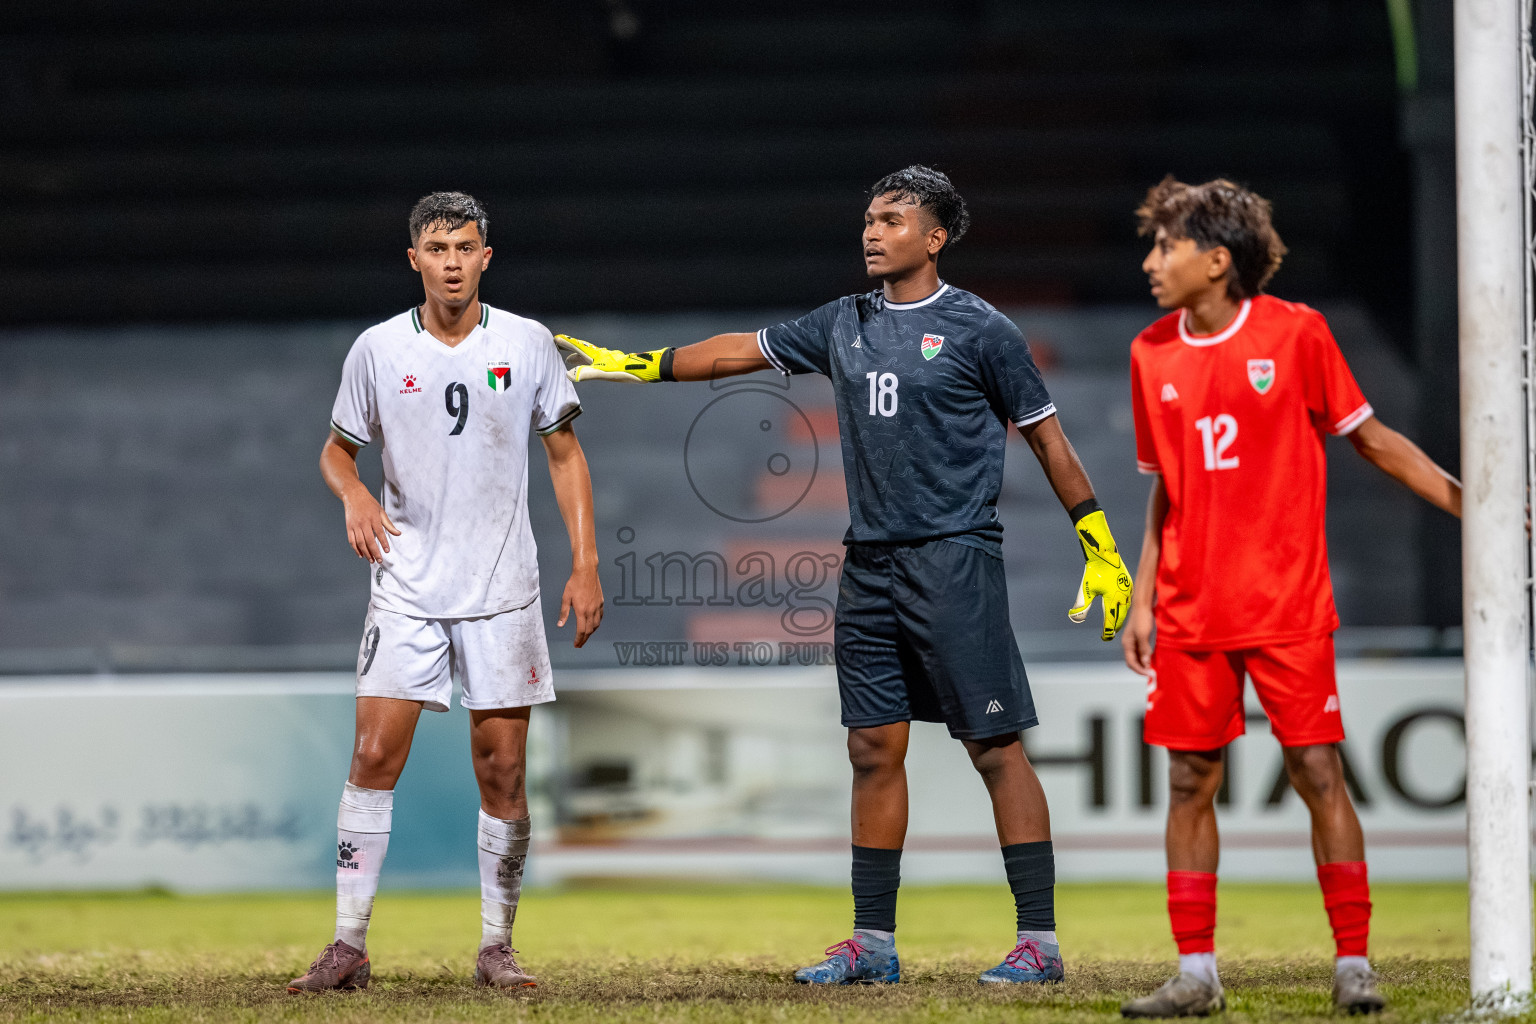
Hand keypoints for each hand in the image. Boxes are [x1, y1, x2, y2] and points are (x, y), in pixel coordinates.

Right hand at [342, 485, 399, 562]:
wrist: (353, 495)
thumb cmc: (369, 503)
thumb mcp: (381, 511)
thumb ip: (389, 524)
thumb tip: (398, 533)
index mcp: (373, 518)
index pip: (380, 533)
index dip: (383, 543)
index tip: (387, 551)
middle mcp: (363, 522)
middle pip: (369, 540)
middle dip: (374, 552)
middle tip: (379, 560)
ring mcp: (355, 525)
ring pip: (360, 542)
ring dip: (366, 553)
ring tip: (371, 560)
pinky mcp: (348, 527)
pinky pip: (351, 541)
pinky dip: (356, 549)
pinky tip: (361, 555)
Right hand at [555, 334, 666, 382]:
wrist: (644, 369)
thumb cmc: (624, 371)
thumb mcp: (603, 374)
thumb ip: (586, 374)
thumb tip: (569, 375)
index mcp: (595, 355)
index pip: (577, 346)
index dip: (566, 343)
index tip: (555, 339)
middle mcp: (600, 355)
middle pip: (581, 349)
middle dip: (569, 348)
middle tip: (558, 346)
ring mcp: (606, 359)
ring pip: (588, 356)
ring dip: (578, 356)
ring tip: (569, 360)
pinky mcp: (612, 364)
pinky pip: (596, 362)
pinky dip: (588, 363)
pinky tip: (591, 366)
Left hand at [558, 566, 603, 646]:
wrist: (586, 573)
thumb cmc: (575, 583)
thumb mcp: (565, 598)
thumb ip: (564, 613)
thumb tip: (560, 624)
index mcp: (582, 611)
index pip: (581, 630)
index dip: (578, 639)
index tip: (576, 644)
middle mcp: (591, 611)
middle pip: (589, 630)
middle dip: (584, 639)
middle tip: (580, 644)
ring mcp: (597, 607)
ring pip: (596, 625)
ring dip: (591, 633)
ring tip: (586, 636)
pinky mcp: (601, 603)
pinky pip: (600, 617)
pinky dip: (597, 624)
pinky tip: (594, 625)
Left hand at [1068, 509, 1132, 640]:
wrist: (1104, 554)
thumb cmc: (1093, 571)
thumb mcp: (1086, 590)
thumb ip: (1082, 606)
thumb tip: (1076, 619)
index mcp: (1113, 599)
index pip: (1111, 620)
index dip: (1107, 631)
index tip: (1104, 638)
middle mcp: (1124, 596)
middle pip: (1120, 617)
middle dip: (1115, 627)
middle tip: (1109, 635)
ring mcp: (1129, 590)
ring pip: (1126, 609)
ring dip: (1121, 618)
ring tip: (1115, 626)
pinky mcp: (1130, 585)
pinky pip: (1129, 601)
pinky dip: (1125, 608)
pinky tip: (1121, 610)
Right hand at [1121, 602, 1154, 674]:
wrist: (1143, 606)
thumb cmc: (1142, 619)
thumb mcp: (1143, 635)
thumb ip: (1144, 649)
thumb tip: (1145, 663)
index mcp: (1127, 644)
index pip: (1131, 662)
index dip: (1139, 670)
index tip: (1149, 675)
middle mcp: (1128, 645)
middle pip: (1132, 661)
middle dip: (1141, 669)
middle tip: (1151, 674)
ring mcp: (1133, 642)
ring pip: (1137, 657)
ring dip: (1143, 664)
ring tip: (1152, 669)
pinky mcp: (1139, 639)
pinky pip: (1140, 652)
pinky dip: (1145, 658)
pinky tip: (1151, 659)